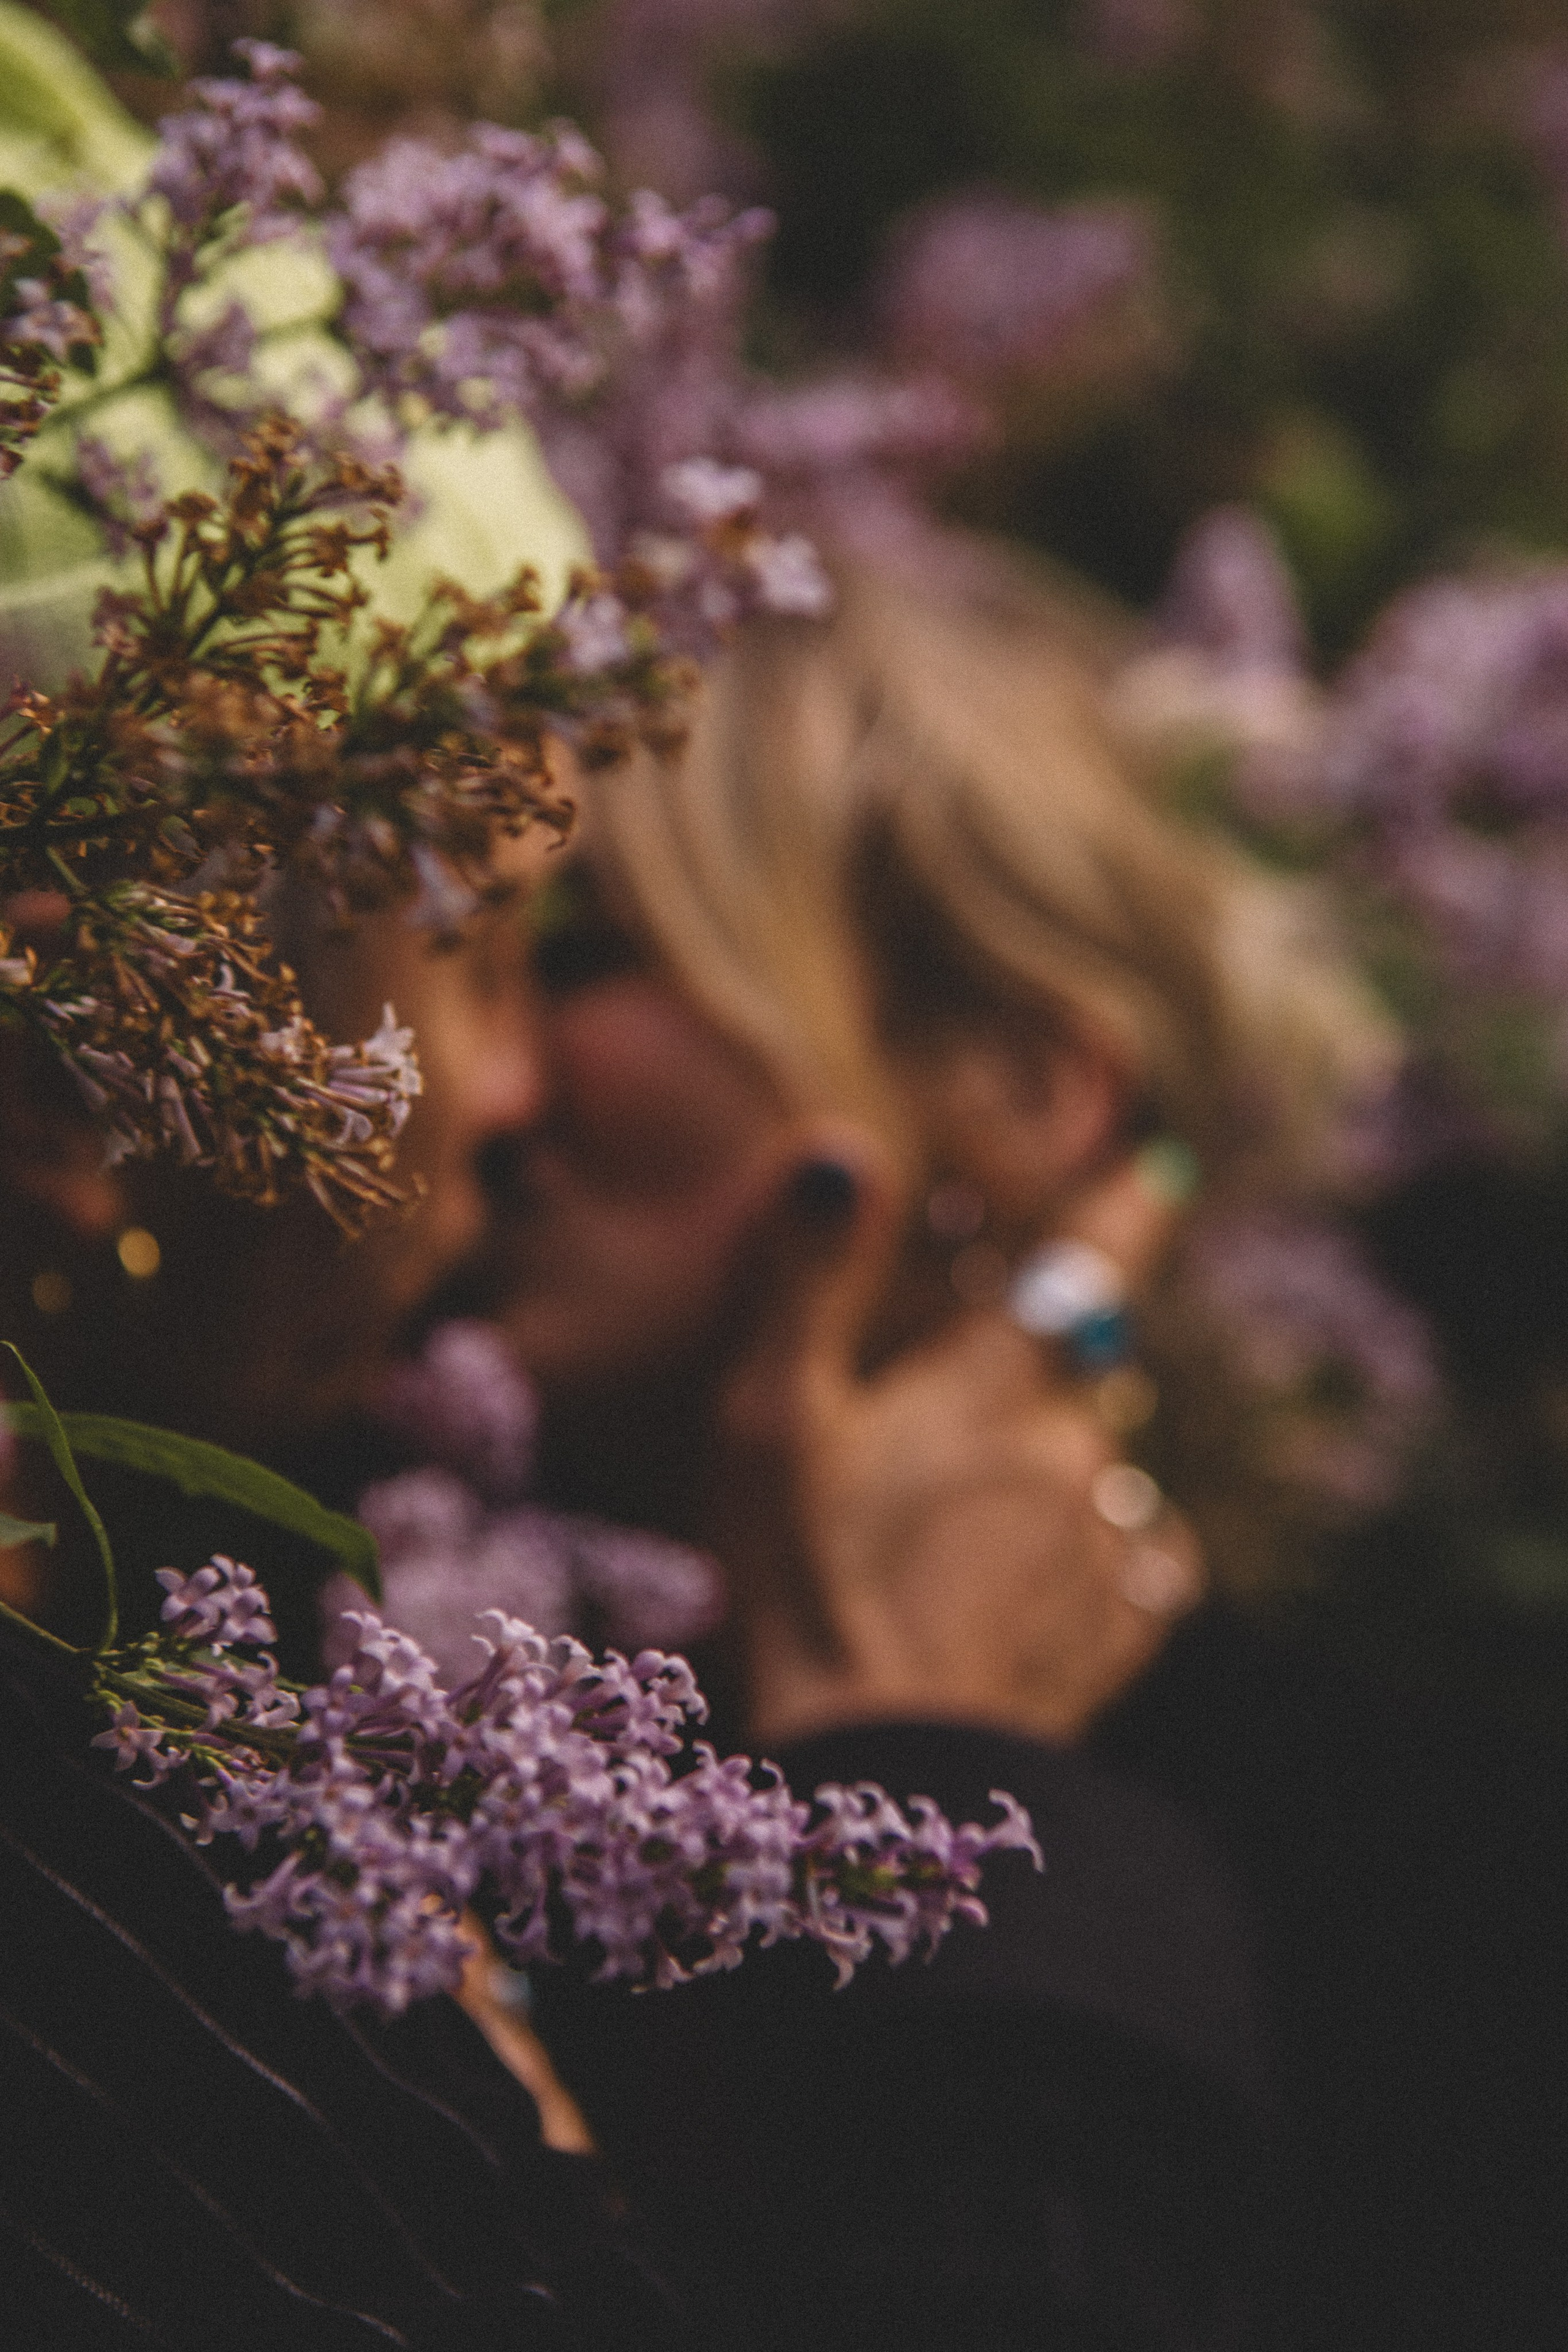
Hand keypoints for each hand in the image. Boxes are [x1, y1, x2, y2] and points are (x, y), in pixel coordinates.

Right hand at [712, 1137, 1203, 1749]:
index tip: (1161, 1170)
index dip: (1127, 1210)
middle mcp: (1073, 1452)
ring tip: (992, 1505)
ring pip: (1114, 1469)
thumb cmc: (805, 1580)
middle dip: (1057, 1363)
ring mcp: (1104, 1549)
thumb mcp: (769, 1416)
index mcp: (994, 1384)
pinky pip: (1140, 1562)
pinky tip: (1051, 1575)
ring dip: (1070, 1465)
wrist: (882, 1773)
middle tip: (987, 1389)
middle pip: (1092, 1372)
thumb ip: (807, 1276)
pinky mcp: (1113, 1636)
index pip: (1088, 1264)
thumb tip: (844, 1147)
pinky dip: (1107, 1550)